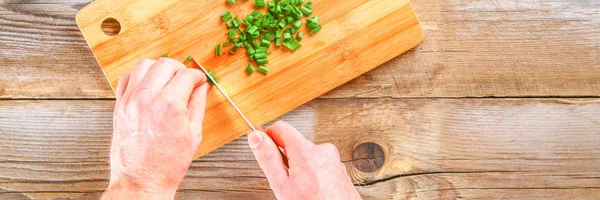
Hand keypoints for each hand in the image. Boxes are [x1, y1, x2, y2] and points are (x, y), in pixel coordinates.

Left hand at [102, 58, 208, 198]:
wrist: (142, 180)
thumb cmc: (168, 163)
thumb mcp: (193, 133)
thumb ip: (198, 105)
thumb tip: (201, 88)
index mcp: (170, 104)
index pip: (187, 75)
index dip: (197, 76)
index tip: (199, 81)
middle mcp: (148, 97)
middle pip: (166, 64)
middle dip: (180, 68)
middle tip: (185, 79)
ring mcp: (130, 100)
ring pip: (144, 65)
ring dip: (158, 68)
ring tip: (166, 80)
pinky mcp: (119, 106)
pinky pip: (125, 79)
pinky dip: (138, 77)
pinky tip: (148, 86)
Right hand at [248, 121, 360, 199]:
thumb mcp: (282, 185)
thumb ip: (268, 158)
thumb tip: (256, 137)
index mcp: (306, 150)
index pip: (280, 128)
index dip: (268, 137)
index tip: (262, 148)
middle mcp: (323, 150)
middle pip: (294, 143)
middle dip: (285, 159)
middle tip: (284, 182)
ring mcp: (333, 160)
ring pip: (307, 156)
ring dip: (300, 169)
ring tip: (301, 190)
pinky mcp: (340, 170)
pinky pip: (320, 165)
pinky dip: (313, 175)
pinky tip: (313, 191)